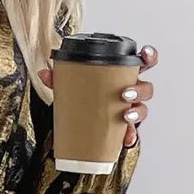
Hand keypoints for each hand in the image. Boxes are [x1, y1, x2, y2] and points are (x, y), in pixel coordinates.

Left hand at [38, 42, 157, 147]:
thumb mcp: (73, 85)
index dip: (149, 56)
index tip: (145, 54)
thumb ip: (60, 78)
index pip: (143, 63)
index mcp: (123, 76)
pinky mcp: (124, 128)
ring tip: (125, 116)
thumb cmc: (84, 97)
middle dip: (140, 90)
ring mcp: (129, 110)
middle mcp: (131, 92)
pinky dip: (130, 136)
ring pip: (143, 109)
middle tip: (125, 93)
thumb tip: (44, 73)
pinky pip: (132, 132)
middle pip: (146, 88)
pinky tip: (126, 140)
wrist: (80, 120)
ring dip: (137, 112)